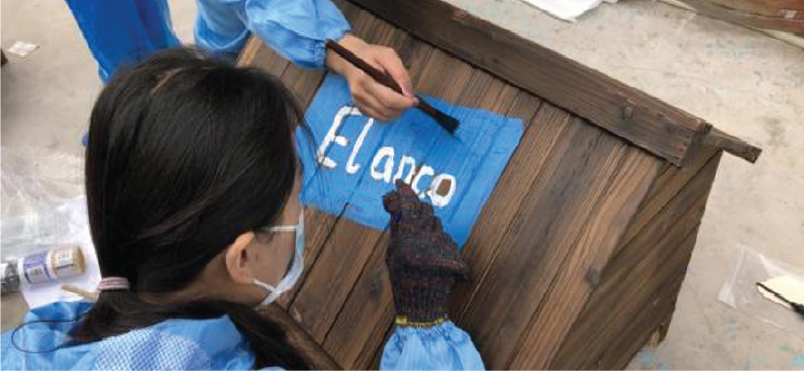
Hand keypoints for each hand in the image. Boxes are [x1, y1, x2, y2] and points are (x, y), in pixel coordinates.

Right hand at [326, 34, 416, 121]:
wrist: (350, 60)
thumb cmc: (371, 56)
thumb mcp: (388, 56)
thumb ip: (400, 74)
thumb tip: (409, 93)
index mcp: (366, 78)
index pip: (389, 100)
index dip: (405, 103)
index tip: (414, 100)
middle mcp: (360, 92)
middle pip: (386, 110)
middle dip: (402, 108)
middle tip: (409, 100)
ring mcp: (358, 102)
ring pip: (383, 117)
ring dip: (396, 113)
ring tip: (400, 102)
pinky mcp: (359, 107)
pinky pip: (378, 118)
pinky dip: (388, 114)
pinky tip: (390, 104)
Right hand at [382, 180, 467, 323]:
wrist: (422, 306)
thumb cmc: (403, 280)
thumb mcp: (392, 255)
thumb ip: (397, 230)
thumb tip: (398, 206)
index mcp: (406, 241)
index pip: (407, 206)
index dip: (403, 191)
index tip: (399, 182)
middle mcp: (425, 242)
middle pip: (425, 210)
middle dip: (418, 209)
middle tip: (410, 213)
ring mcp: (441, 249)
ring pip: (437, 224)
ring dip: (429, 228)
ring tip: (421, 246)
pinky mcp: (455, 256)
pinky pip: (446, 239)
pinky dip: (439, 244)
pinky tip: (433, 259)